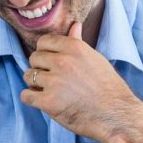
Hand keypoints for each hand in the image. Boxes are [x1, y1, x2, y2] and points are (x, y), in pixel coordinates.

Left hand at [20, 21, 142, 142]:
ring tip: (49, 91)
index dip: (45, 53)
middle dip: (40, 68)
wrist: (116, 116)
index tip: (52, 63)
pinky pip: (26, 96)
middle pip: (34, 58)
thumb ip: (79, 43)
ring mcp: (54, 81)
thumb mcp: (96, 60)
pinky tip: (43, 101)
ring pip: (28, 76)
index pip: (43, 42)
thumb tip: (74, 26)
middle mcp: (62, 61)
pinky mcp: (48, 102)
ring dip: (35, 84)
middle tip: (52, 80)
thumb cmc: (108, 88)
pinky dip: (32, 99)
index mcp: (74, 47)